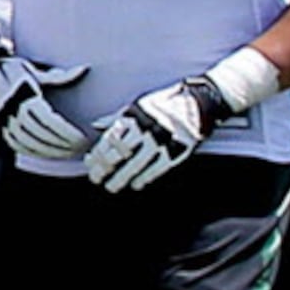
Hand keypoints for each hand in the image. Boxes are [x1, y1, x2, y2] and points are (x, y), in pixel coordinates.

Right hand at [0, 37, 89, 160]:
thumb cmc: (16, 70)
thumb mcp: (38, 72)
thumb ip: (60, 76)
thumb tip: (83, 69)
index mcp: (23, 95)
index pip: (48, 120)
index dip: (66, 132)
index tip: (81, 138)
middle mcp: (12, 109)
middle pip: (40, 133)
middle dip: (62, 144)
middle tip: (79, 148)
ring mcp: (4, 119)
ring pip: (29, 142)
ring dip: (50, 150)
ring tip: (67, 152)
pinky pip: (16, 144)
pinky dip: (32, 150)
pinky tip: (46, 152)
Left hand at [85, 76, 228, 193]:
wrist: (199, 103)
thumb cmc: (164, 104)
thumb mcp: (138, 105)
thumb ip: (117, 117)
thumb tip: (95, 125)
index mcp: (135, 115)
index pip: (110, 139)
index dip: (98, 154)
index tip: (90, 164)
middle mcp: (146, 128)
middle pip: (120, 154)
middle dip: (104, 169)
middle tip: (96, 179)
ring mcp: (162, 140)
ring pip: (136, 164)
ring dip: (121, 178)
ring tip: (112, 186)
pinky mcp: (177, 150)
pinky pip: (157, 168)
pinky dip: (144, 178)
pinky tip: (135, 184)